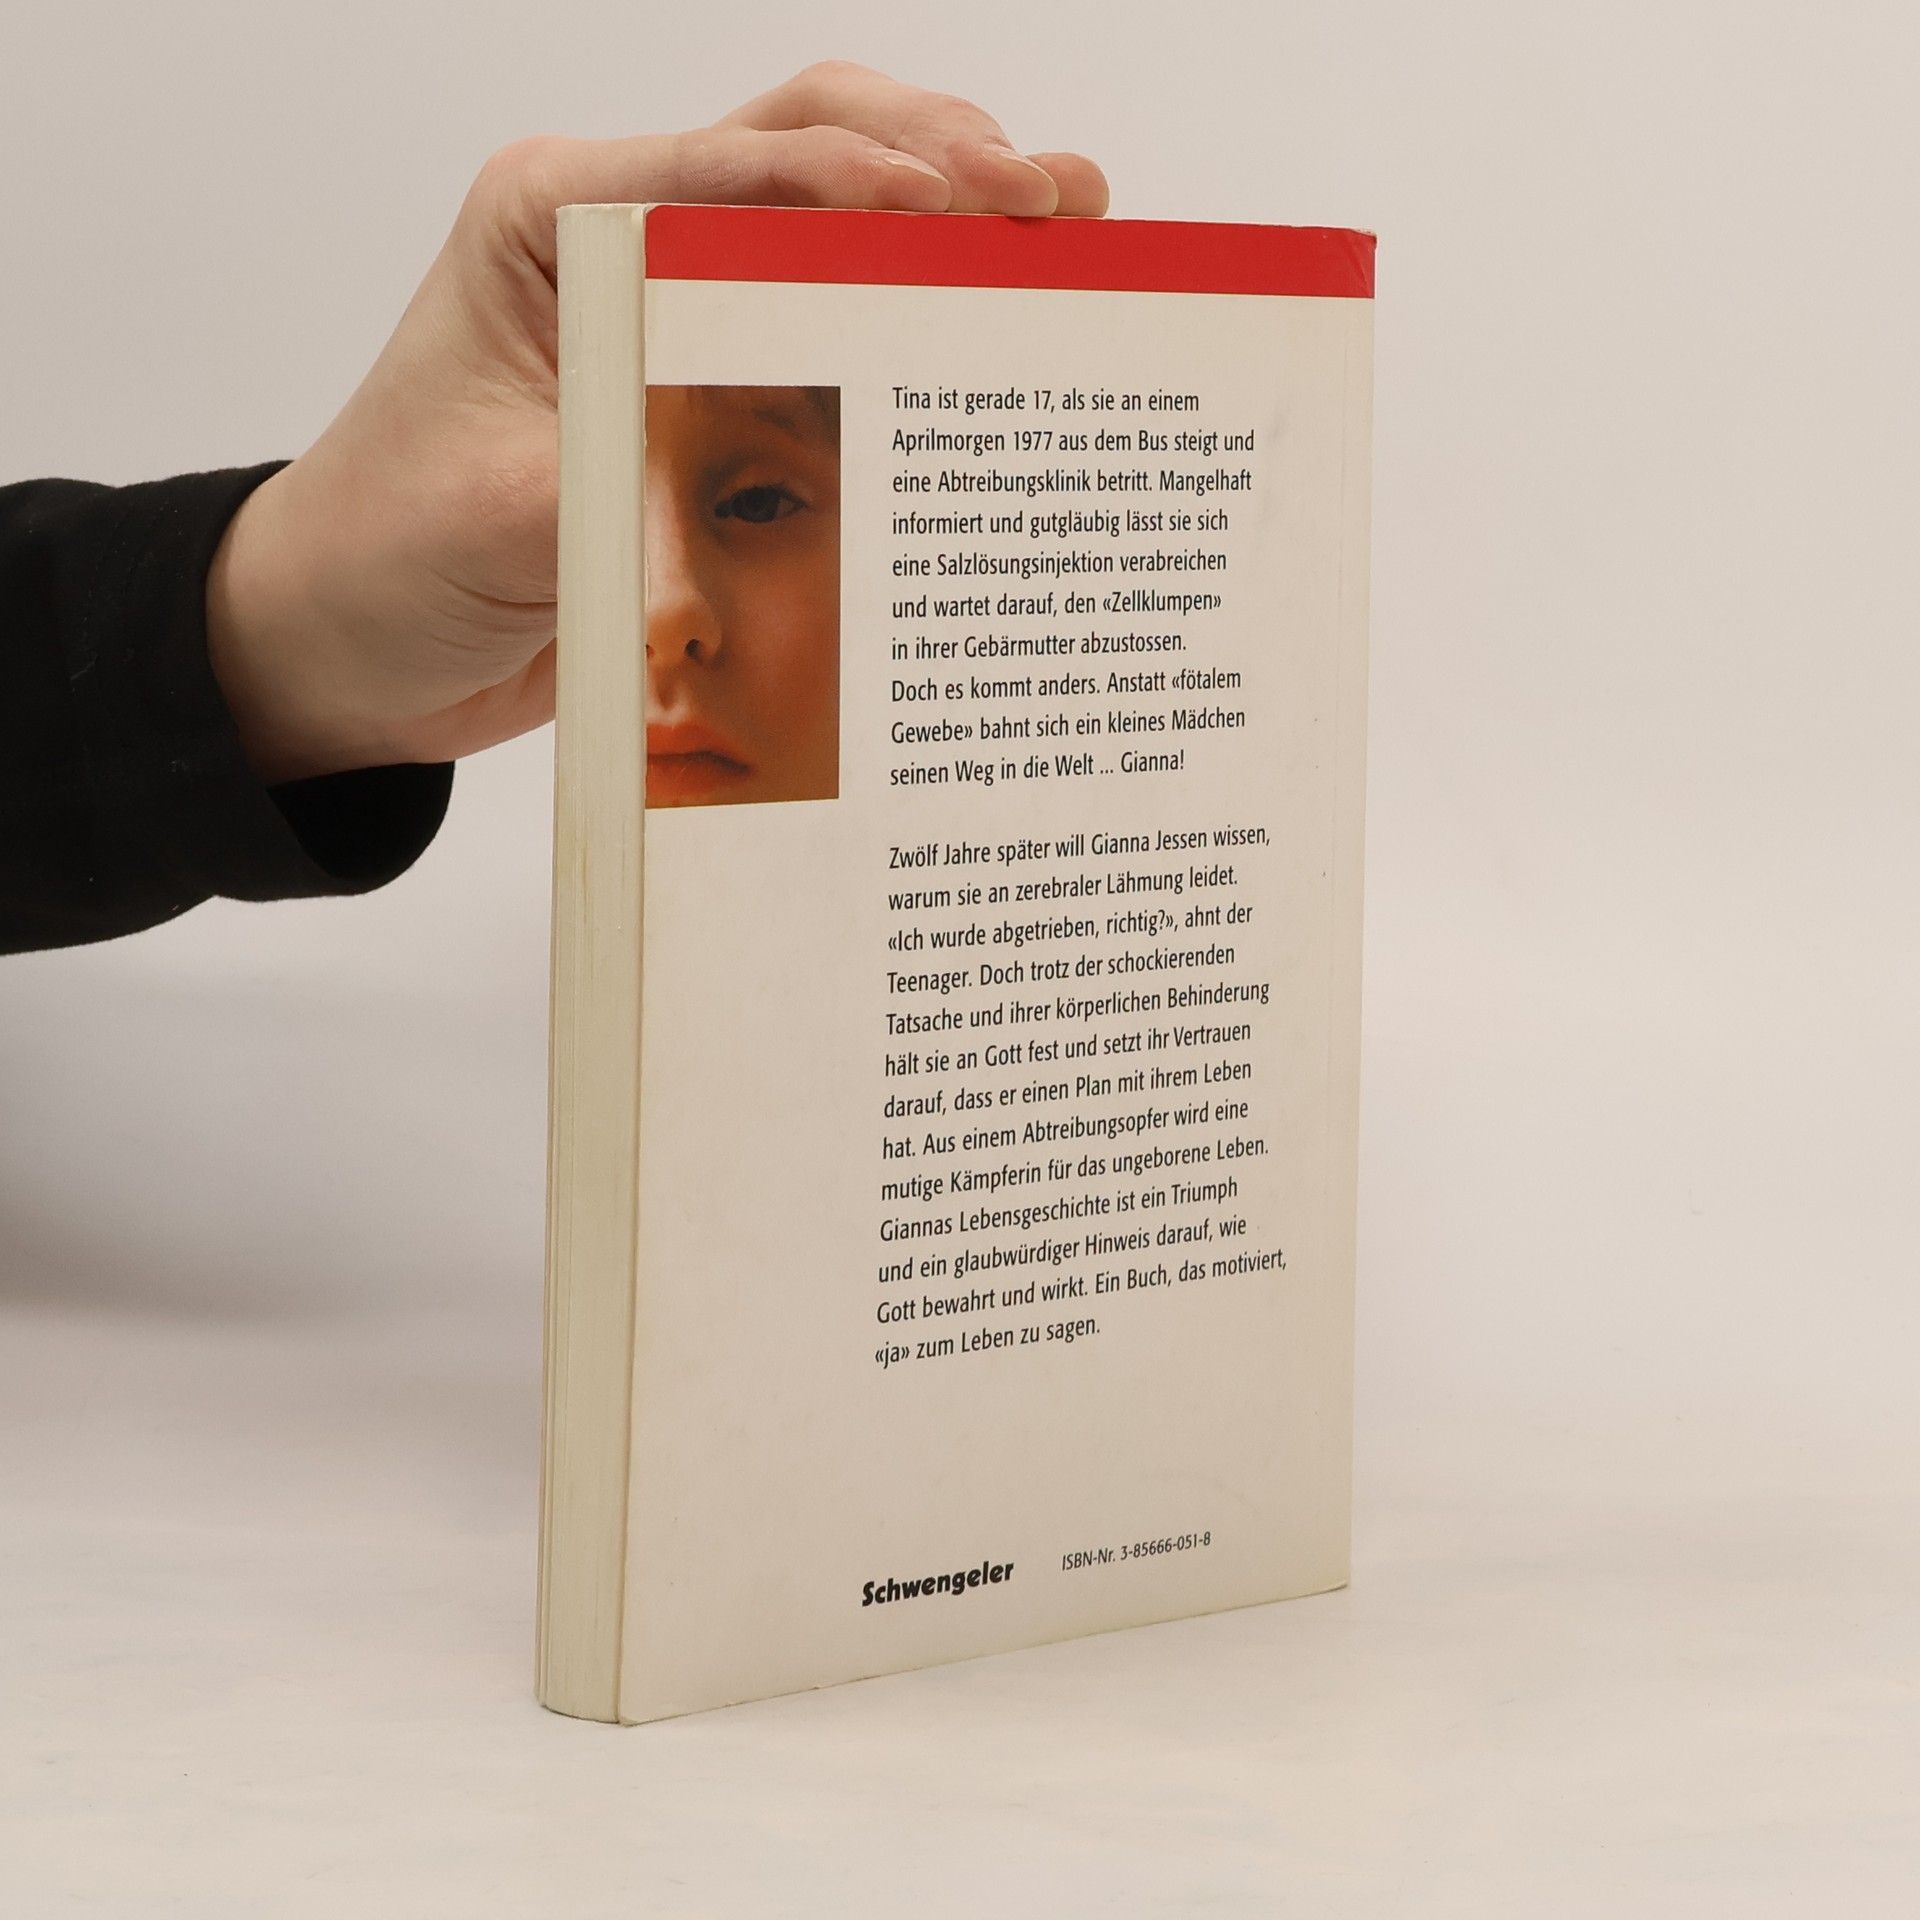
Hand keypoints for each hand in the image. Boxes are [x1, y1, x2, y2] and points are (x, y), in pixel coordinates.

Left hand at [205, 62, 1108, 783]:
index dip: (857, 175)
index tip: (967, 203)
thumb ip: (631, 479)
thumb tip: (777, 477)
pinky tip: (998, 327)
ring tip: (1067, 234)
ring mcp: (675, 313)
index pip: (726, 162)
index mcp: (553, 223)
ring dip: (951, 219)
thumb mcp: (502, 522)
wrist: (353, 647)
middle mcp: (621, 242)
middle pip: (806, 151)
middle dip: (940, 157)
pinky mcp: (713, 394)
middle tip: (1057, 198)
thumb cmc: (388, 557)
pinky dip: (917, 318)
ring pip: (837, 224)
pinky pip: (834, 334)